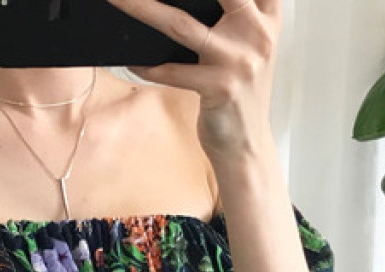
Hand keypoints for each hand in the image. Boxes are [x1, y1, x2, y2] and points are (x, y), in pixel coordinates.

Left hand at [105, 0, 281, 163]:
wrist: (246, 144)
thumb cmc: (238, 92)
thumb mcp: (248, 45)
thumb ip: (235, 12)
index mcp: (266, 14)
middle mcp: (257, 32)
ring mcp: (239, 60)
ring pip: (180, 25)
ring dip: (143, 10)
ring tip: (118, 0)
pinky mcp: (219, 88)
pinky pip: (171, 71)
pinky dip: (148, 67)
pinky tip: (133, 62)